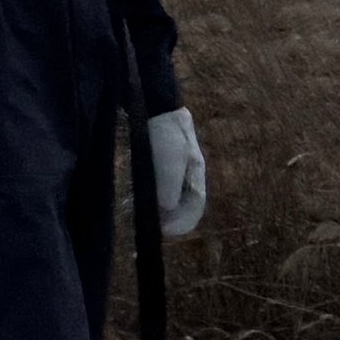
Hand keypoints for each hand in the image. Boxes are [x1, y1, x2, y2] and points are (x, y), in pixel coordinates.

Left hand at [148, 107, 206, 239]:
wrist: (156, 107)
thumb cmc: (166, 132)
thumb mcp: (170, 160)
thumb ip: (170, 185)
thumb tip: (166, 210)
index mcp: (196, 175)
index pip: (196, 207)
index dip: (182, 223)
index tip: (164, 232)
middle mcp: (189, 177)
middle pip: (186, 207)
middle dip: (173, 221)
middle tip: (155, 230)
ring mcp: (177, 173)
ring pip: (174, 201)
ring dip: (164, 214)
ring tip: (148, 221)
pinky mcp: (163, 168)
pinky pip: (162, 191)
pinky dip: (155, 202)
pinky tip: (143, 204)